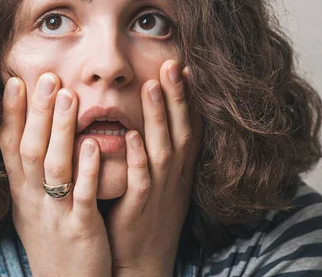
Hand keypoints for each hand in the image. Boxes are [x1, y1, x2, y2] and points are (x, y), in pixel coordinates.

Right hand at [0, 73, 111, 276]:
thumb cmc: (51, 240)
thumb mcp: (31, 206)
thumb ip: (30, 172)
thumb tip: (27, 132)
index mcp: (21, 192)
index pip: (9, 146)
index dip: (10, 113)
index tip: (14, 80)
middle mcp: (33, 199)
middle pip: (31, 149)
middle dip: (38, 112)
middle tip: (47, 77)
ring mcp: (56, 214)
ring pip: (55, 167)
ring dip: (61, 131)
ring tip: (69, 97)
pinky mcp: (81, 229)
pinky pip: (83, 196)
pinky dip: (87, 170)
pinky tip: (93, 145)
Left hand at [107, 60, 202, 275]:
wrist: (143, 260)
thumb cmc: (146, 214)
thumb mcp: (160, 181)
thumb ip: (157, 150)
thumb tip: (148, 119)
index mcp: (179, 168)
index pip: (189, 127)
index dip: (189, 98)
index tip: (185, 67)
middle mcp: (174, 176)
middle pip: (181, 130)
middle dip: (177, 97)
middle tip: (172, 64)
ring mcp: (159, 191)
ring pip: (163, 149)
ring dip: (159, 118)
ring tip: (152, 86)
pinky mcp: (139, 208)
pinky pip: (140, 180)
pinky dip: (138, 157)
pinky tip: (131, 136)